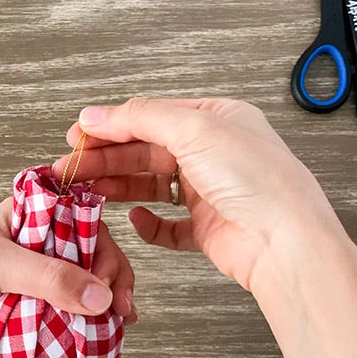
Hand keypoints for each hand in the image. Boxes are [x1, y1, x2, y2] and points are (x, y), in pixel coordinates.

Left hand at [0, 198, 135, 344]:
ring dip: (97, 304)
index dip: (106, 249)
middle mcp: (33, 240)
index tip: (113, 283)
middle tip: (122, 311)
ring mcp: (26, 273)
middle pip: (87, 255)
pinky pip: (55, 309)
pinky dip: (75, 321)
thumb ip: (48, 277)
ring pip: (74, 284)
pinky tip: (91, 336)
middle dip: (110, 280)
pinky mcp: (18, 301)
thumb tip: (101, 297)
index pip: (84, 222)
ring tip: (115, 328)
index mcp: (28, 215)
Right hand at [53, 98, 342, 291]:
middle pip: (145, 151)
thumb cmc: (256, 181)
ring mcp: (208, 193)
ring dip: (119, 186)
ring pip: (151, 186)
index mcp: (214, 121)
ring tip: (88, 190)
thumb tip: (95, 115)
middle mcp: (211, 154)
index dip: (111, 126)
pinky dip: (147, 223)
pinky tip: (134, 218)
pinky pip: (167, 226)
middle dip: (107, 158)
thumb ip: (139, 118)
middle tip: (72, 167)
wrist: (284, 242)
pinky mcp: (206, 228)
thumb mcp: (193, 130)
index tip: (78, 136)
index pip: (151, 117)